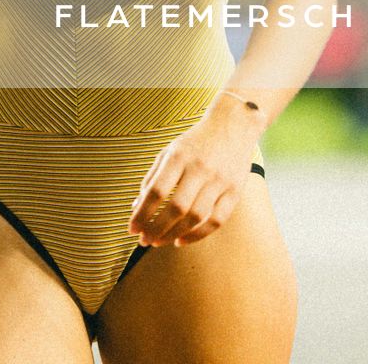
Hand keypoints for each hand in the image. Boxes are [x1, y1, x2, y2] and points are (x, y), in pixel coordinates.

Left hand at [127, 98, 261, 247]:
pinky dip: (198, 234)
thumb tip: (136, 207)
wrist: (233, 125)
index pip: (156, 191)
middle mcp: (200, 169)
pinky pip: (216, 220)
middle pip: (176, 207)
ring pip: (196, 217)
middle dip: (156, 228)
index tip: (132, 229)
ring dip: (174, 234)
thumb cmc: (195, 142)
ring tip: (159, 242)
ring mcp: (220, 181)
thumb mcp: (170, 151)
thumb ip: (153, 177)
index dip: (142, 213)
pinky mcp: (235, 191)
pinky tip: (181, 240)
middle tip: (144, 241)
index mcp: (179, 156)